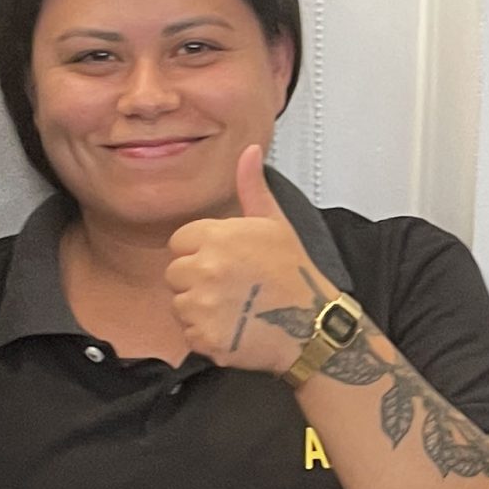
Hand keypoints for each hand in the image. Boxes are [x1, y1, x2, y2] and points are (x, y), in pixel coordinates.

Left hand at [164, 146, 323, 374]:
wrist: (313, 325)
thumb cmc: (295, 273)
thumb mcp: (276, 223)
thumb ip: (252, 187)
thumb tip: (249, 151)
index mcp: (216, 237)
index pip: (179, 242)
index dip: (200, 252)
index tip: (225, 262)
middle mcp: (204, 269)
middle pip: (174, 274)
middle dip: (196, 280)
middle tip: (232, 287)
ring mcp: (202, 306)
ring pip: (179, 304)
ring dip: (199, 308)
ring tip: (234, 308)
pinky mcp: (204, 337)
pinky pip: (188, 333)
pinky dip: (206, 335)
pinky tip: (233, 328)